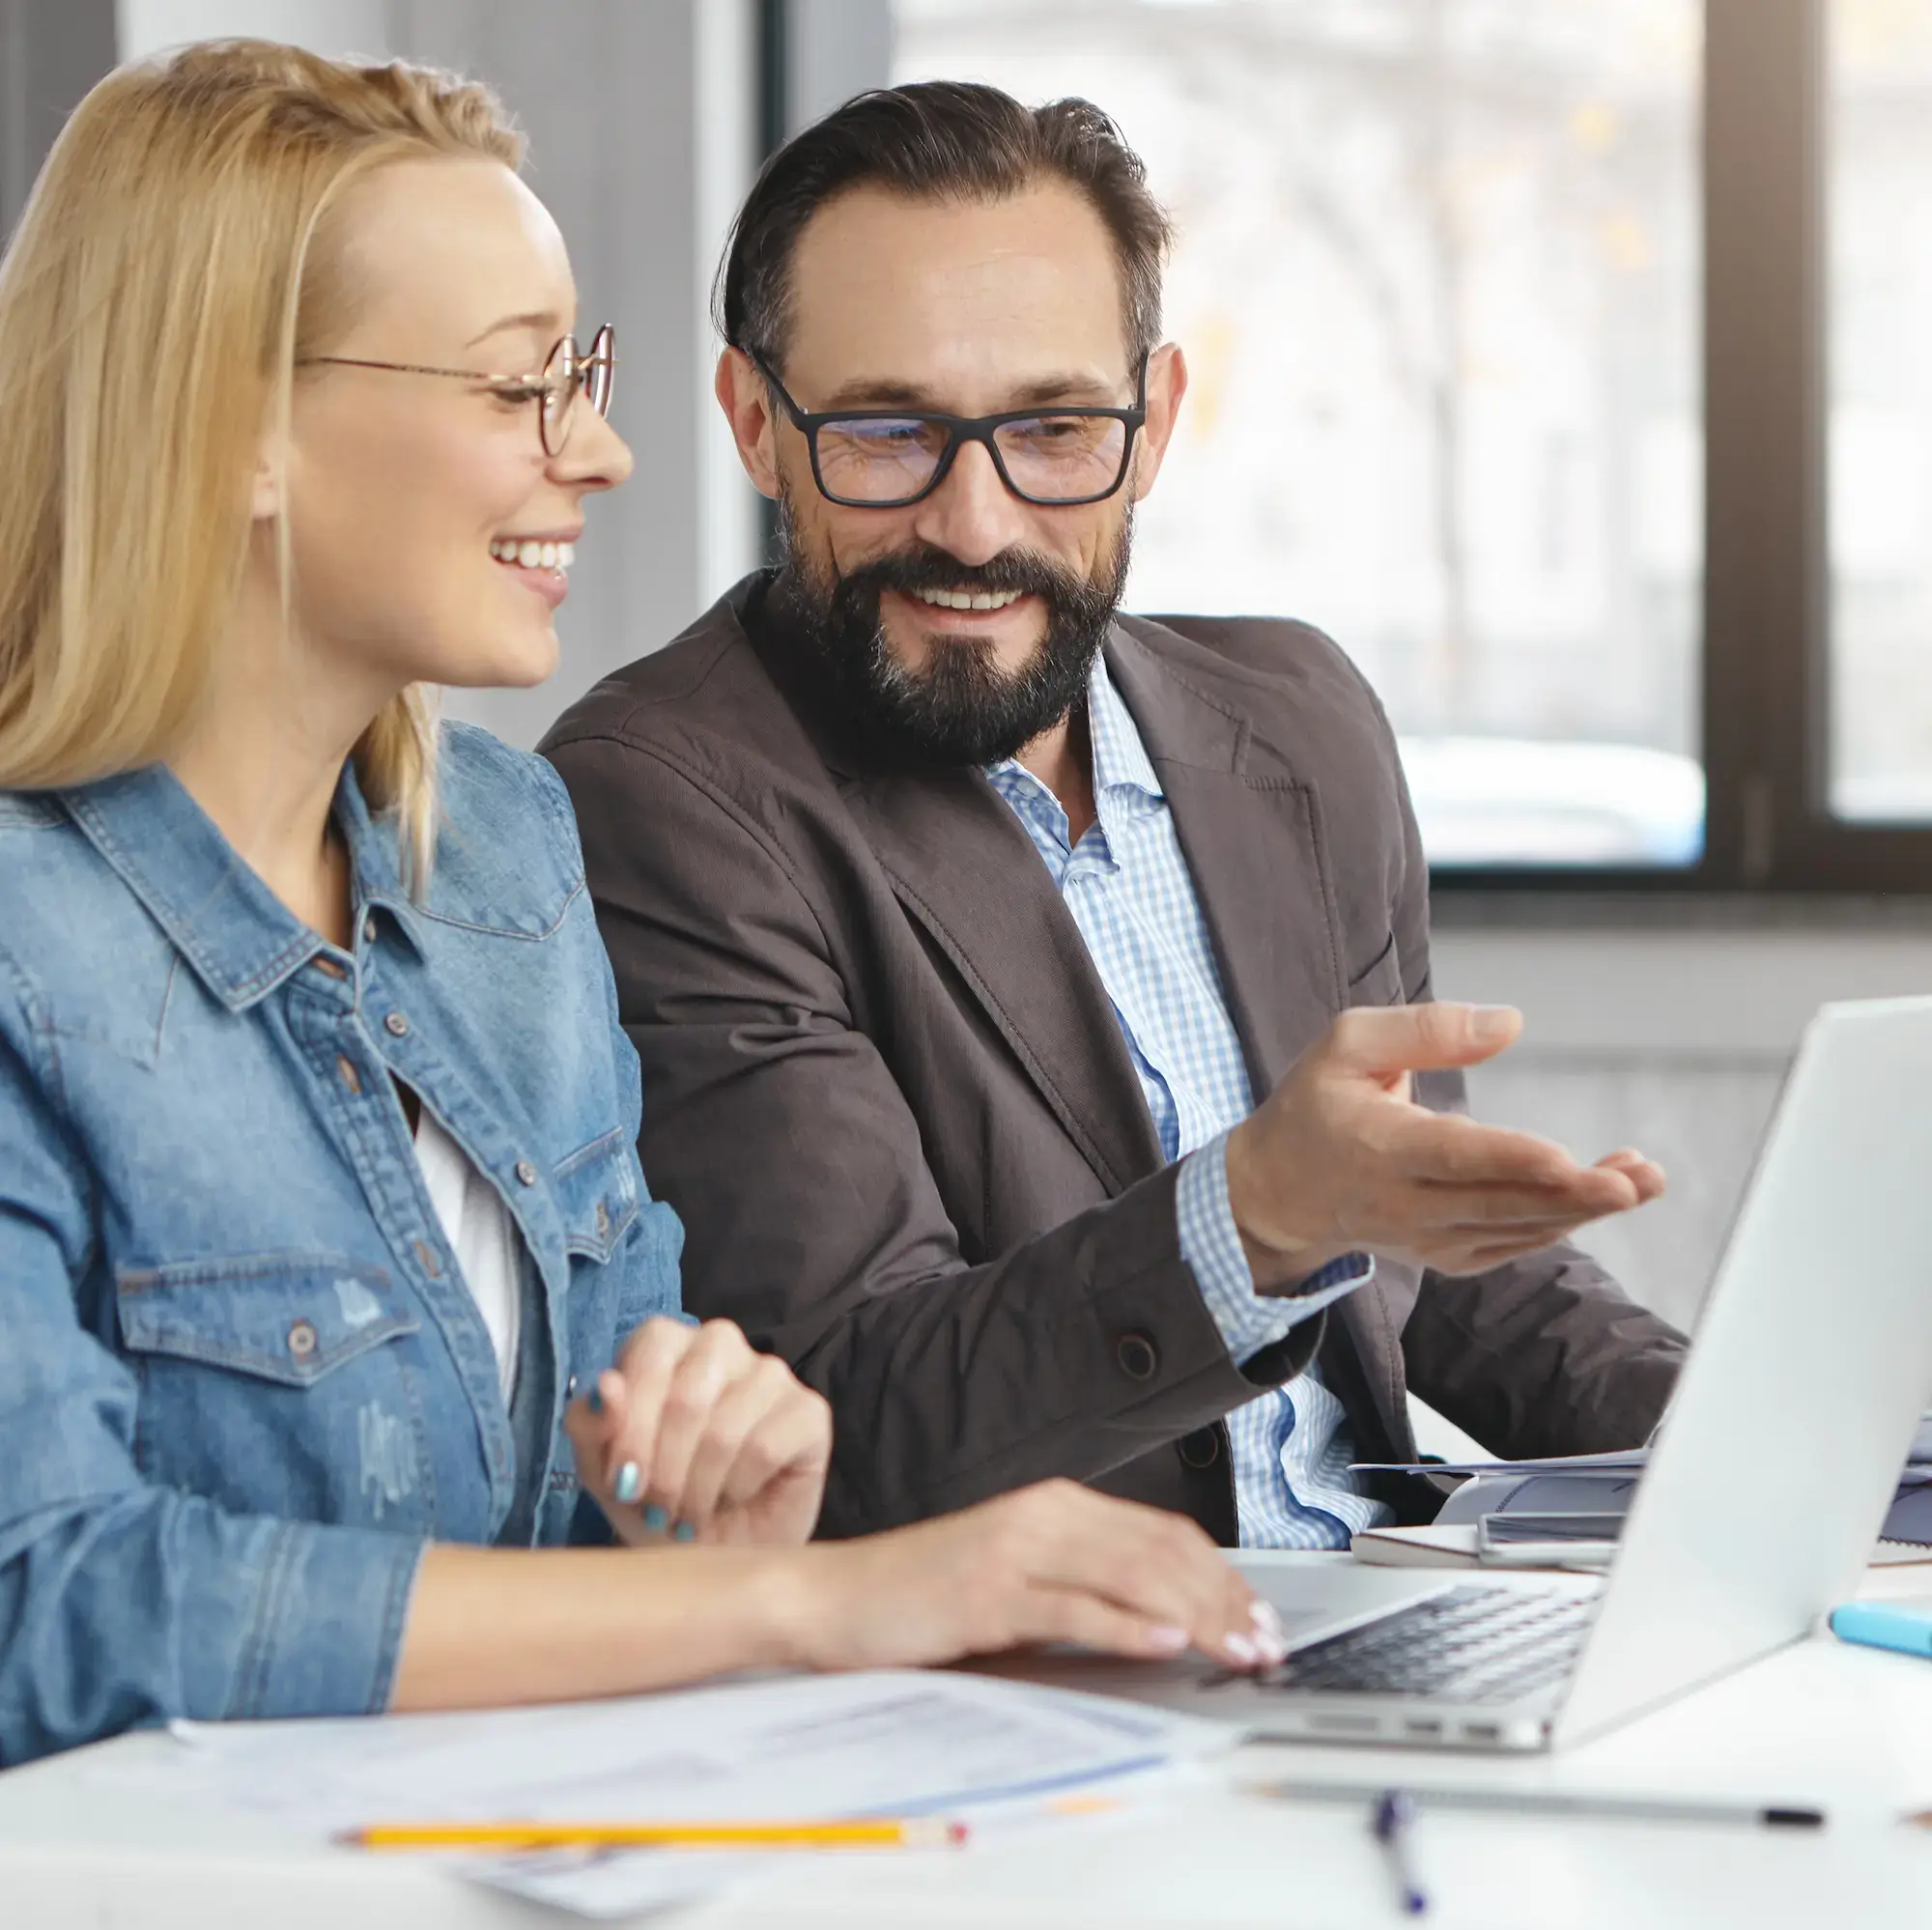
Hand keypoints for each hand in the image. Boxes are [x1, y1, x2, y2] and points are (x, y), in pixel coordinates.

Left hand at [565, 1317, 830, 1547]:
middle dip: (664, 1470)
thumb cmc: (657, 1506)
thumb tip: (606, 1385)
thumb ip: (591, 1426)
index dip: (631, 1424)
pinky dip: (737, 1488)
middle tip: (659, 1510)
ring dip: (698, 1490)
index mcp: (667, 1345)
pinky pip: (765, 1447)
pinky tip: (734, 1498)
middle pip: (686, 1397)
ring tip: (690, 1515)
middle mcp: (721, 1345)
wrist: (713, 1561)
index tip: (622, 1483)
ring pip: (725, 1429)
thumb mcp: (605, 1475)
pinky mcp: (809, 1411)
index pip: (649, 1352)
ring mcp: (771, 1374)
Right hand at [774, 1479, 1285, 1673]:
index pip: (1163, 1534)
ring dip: (1194, 1615)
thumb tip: (1163, 1618)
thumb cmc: (923, 1593)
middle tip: (1264, 1641)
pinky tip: (1160, 1641)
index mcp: (1056, 1506)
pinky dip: (1124, 1624)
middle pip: (1159, 1552)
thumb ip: (1081, 1584)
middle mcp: (1043, 1515)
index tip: (1259, 1615)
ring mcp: (1015, 1550)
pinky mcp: (988, 1591)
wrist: (834, 1596)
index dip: (1221, 1575)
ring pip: (1129, 1574)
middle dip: (1223, 1599)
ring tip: (1234, 1646)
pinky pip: (1071, 1607)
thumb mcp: (1017, 1578)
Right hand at [1226, 1002, 1665, 1280]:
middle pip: (1498, 1204)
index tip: (1566, 1159)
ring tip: (1642, 1180)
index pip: (1452, 1157)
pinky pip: (1511, 1244)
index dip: (1511, 1161)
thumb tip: (1510, 1024)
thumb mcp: (1347, 1044)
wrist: (1277, 1193)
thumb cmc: (1316, 1106)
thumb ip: (1425, 1029)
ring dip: (1582, 1209)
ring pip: (1514, 1230)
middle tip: (1637, 1181)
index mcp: (1378, 1147)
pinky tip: (1599, 1199)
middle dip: (1573, 1195)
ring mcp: (1427, 1238)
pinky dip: (1557, 1224)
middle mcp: (1404, 1204)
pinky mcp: (1446, 1254)